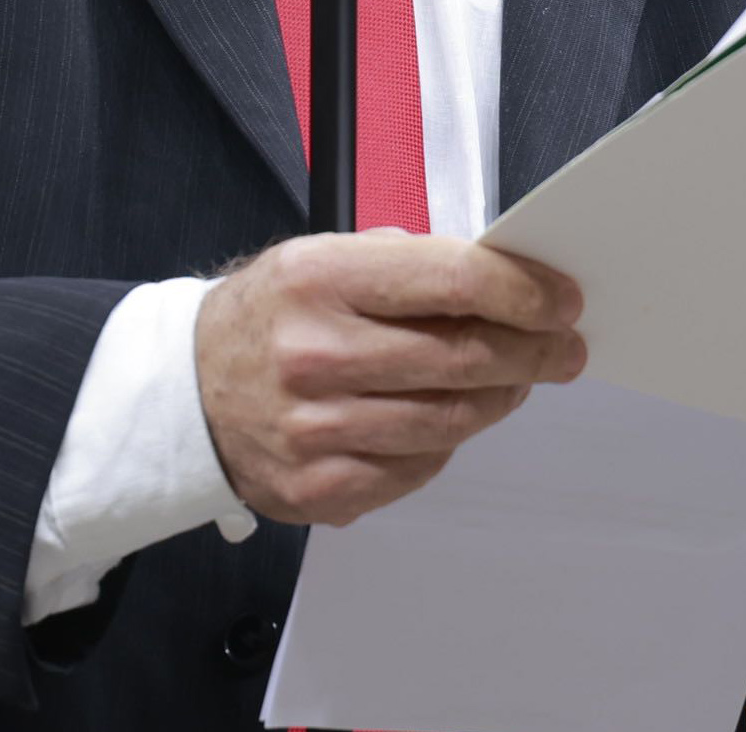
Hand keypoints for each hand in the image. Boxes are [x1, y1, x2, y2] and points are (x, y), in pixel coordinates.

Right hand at [196, 232, 585, 525]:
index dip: (524, 291)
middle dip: (533, 352)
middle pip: (464, 358)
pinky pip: (418, 468)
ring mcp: (315, 429)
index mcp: (320, 278)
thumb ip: (409, 265)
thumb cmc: (268, 318)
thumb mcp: (325, 258)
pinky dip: (446, 443)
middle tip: (563, 348)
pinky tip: (448, 418)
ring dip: (499, 399)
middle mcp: (314, 353)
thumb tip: (504, 279)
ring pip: (451, 421)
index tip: (561, 300)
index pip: (453, 280)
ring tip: (513, 381)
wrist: (182, 393)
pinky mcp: (318, 487)